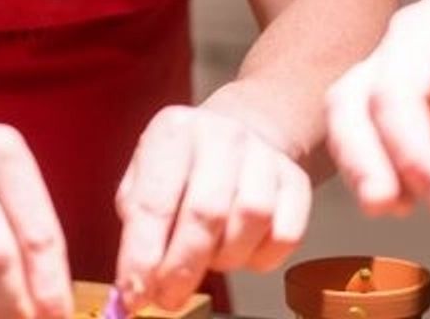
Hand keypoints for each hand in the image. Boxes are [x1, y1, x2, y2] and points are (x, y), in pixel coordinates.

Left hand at [114, 104, 311, 310]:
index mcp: (174, 131)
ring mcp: (263, 155)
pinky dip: (261, 258)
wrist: (238, 134)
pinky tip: (241, 251)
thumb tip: (134, 282)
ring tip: (208, 259)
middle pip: (206, 213)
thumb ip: (136, 225)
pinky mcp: (295, 180)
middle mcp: (221, 136)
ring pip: (250, 221)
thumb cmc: (182, 168)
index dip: (142, 256)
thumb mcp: (144, 178)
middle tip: (168, 297)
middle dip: (182, 268)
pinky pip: (285, 235)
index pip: (153, 201)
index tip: (135, 293)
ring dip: (225, 258)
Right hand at [325, 0, 429, 215]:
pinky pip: (342, 119)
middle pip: (394, 90)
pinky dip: (356, 162)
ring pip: (349, 102)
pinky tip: (390, 199)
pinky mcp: (363, 82)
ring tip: (384, 206)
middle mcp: (411, 29)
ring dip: (362, 159)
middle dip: (415, 153)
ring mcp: (379, 54)